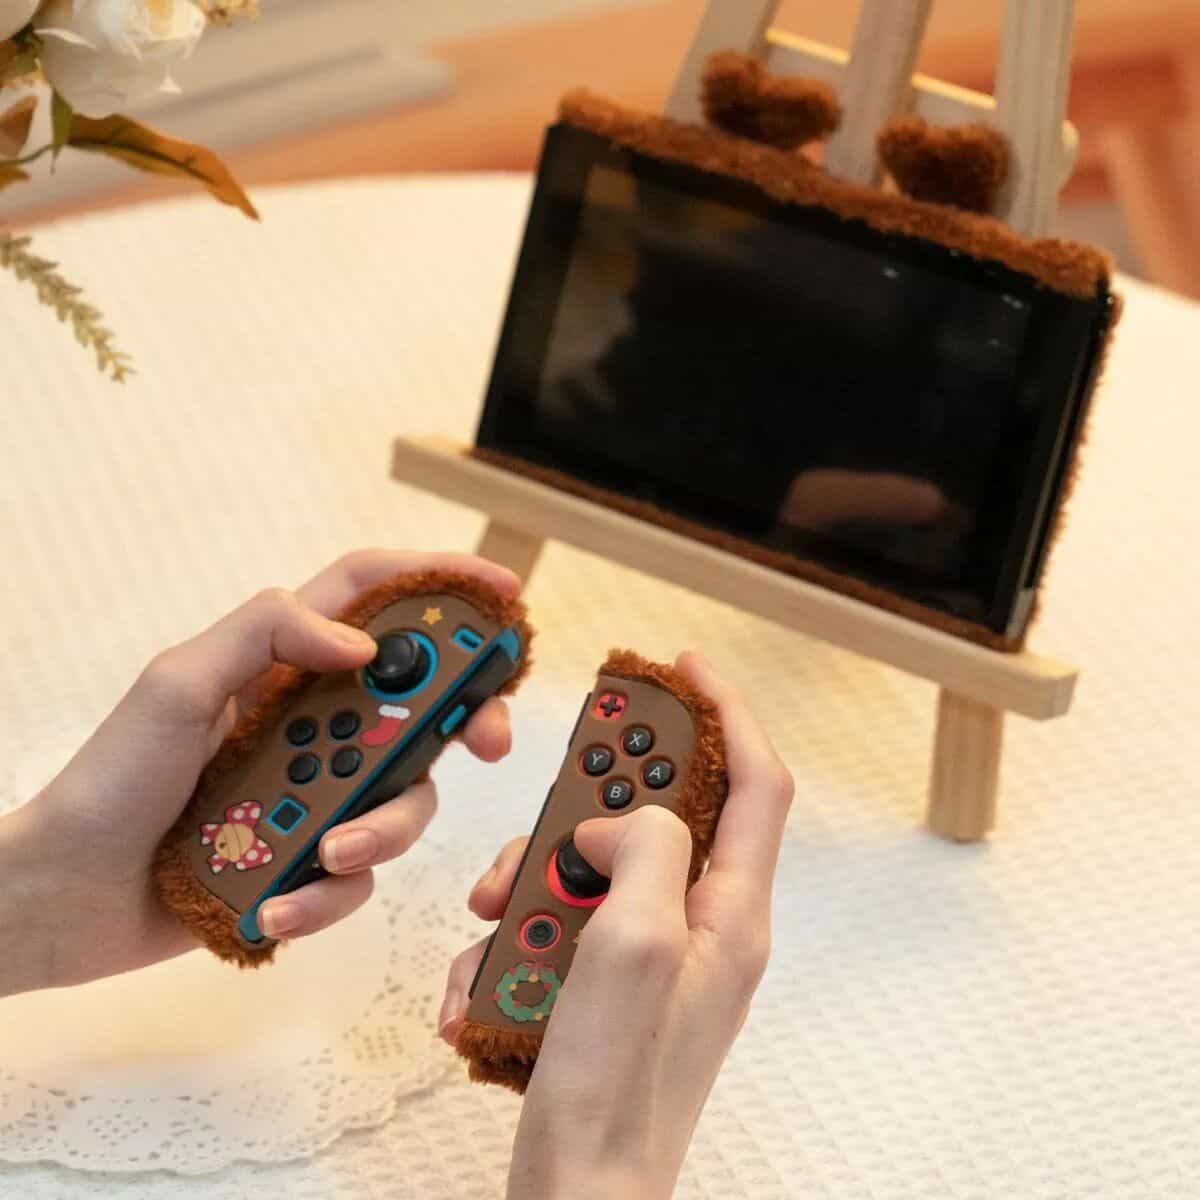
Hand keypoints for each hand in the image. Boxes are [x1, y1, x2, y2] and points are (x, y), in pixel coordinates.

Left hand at [0, 549, 520, 997]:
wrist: (63, 897)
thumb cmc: (111, 777)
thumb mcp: (178, 683)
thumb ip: (267, 634)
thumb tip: (366, 648)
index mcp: (283, 666)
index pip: (373, 600)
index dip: (442, 583)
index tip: (505, 592)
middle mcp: (313, 724)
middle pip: (419, 705)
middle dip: (464, 720)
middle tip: (486, 743)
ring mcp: (314, 795)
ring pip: (400, 800)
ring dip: (380, 830)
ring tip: (324, 854)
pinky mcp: (306, 862)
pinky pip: (354, 876)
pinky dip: (326, 895)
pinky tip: (279, 907)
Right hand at [439, 653, 792, 1199]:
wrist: (578, 1196)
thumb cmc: (615, 1089)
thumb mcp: (632, 941)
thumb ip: (640, 848)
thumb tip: (613, 825)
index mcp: (730, 912)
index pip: (753, 781)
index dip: (725, 712)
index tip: (682, 667)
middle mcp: (701, 928)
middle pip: (655, 821)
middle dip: (586, 816)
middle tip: (545, 826)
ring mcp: (653, 960)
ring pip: (591, 874)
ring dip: (531, 889)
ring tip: (492, 931)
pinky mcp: (607, 990)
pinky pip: (560, 931)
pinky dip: (515, 946)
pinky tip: (482, 990)